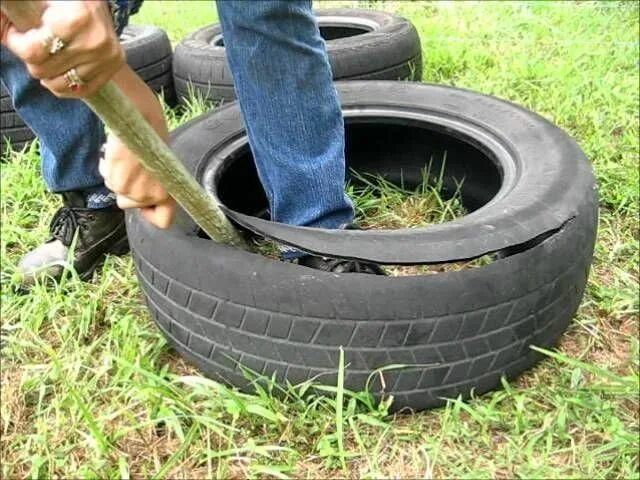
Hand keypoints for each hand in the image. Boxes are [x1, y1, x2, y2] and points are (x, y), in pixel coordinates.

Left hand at [2, 0, 123, 97]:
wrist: (96, 4)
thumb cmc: (64, 2)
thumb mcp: (41, 2)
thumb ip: (19, 13)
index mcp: (76, 19)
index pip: (33, 51)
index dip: (17, 43)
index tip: (16, 33)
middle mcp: (95, 41)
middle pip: (44, 70)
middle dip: (32, 59)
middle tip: (34, 45)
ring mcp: (107, 57)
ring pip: (60, 84)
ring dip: (48, 74)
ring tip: (48, 58)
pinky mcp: (113, 67)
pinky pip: (81, 91)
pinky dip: (65, 86)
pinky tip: (60, 72)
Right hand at [100, 134, 176, 228]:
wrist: (139, 115)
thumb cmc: (152, 135)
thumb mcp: (162, 165)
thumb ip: (155, 183)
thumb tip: (143, 196)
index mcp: (168, 191)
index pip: (163, 221)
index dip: (150, 214)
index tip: (144, 204)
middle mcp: (151, 195)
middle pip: (128, 203)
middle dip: (126, 188)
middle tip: (131, 168)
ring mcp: (133, 189)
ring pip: (116, 190)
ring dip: (116, 175)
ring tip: (124, 158)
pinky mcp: (117, 179)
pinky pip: (107, 178)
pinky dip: (108, 167)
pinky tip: (115, 153)